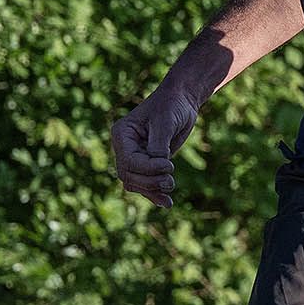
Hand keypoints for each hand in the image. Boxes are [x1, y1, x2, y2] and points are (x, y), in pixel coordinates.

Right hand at [110, 84, 200, 207]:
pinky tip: (167, 204)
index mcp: (122, 134)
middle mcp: (124, 147)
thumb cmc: (171, 105)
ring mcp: (134, 156)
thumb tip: (158, 167)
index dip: (148, 169)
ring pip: (136, 183)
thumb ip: (159, 146)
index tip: (169, 165)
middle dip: (150, 182)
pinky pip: (146, 183)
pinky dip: (155, 194)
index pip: (129, 162)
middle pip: (129, 176)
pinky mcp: (147, 163)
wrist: (181, 100)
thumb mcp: (165, 123)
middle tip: (171, 180)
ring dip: (153, 189)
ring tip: (171, 187)